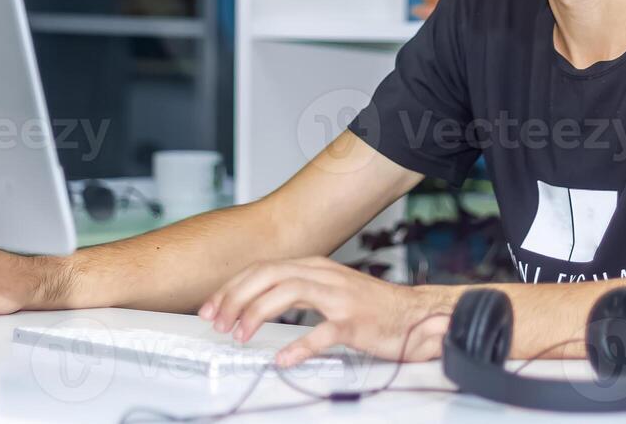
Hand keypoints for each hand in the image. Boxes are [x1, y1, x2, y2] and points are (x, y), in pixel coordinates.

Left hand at [198, 256, 453, 367]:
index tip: (212, 308)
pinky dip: (299, 346)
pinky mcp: (355, 321)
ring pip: (288, 292)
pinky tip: (283, 359)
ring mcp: (340, 296)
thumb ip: (296, 291)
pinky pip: (322, 332)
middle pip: (269, 275)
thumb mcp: (327, 290)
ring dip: (257, 313)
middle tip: (218, 322)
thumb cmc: (370, 307)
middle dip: (236, 297)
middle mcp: (324, 275)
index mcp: (314, 267)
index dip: (232, 287)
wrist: (414, 315)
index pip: (263, 269)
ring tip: (240, 335)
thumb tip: (256, 303)